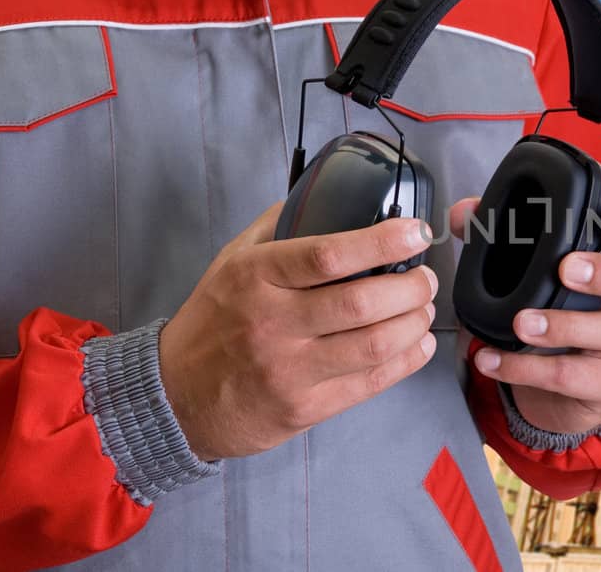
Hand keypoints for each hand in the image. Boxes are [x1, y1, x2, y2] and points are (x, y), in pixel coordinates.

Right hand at [160, 203, 438, 460]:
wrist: (176, 399)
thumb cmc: (212, 323)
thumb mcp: (231, 263)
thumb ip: (278, 228)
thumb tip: (326, 193)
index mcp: (255, 278)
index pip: (327, 255)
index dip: (382, 241)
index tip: (416, 232)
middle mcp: (272, 324)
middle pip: (361, 302)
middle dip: (410, 287)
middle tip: (425, 278)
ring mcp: (290, 371)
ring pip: (374, 345)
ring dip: (415, 324)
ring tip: (424, 309)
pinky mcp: (305, 409)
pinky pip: (371, 383)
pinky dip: (407, 361)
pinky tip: (419, 343)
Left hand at [451, 199, 600, 433]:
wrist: (564, 392)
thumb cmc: (557, 316)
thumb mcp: (535, 275)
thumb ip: (501, 236)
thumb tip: (465, 214)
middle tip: (568, 270)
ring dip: (566, 325)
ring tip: (521, 323)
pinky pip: (573, 377)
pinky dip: (526, 369)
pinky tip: (491, 358)